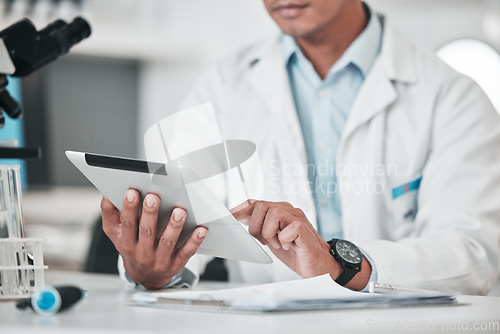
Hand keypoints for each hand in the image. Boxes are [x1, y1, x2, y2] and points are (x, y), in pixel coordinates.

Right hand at [101, 189, 207, 289]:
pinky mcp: (176, 264)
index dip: (128, 208)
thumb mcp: (115, 233)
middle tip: (154, 197)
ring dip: (174, 226)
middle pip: (146, 232)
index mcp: (127, 242)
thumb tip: (107, 194)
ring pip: (167, 242)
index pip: (127, 224)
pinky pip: (186, 252)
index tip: (132, 192)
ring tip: (179, 211)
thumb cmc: (131, 247)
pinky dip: (194, 241)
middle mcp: (142, 253)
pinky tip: (201, 229)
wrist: (144, 277)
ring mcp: (160, 259)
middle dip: (150, 214)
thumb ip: (110, 213)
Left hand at [231, 200, 370, 289]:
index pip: (255, 202)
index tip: (228, 217)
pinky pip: (287, 228)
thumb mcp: (272, 239)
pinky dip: (283, 240)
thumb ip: (260, 228)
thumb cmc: (296, 252)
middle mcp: (289, 210)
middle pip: (261, 205)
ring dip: (269, 233)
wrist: (319, 266)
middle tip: (265, 241)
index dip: (240, 210)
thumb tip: (240, 223)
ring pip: (272, 213)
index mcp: (280, 211)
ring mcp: (297, 218)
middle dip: (256, 227)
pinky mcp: (304, 229)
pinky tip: (289, 246)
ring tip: (278, 243)